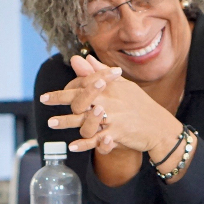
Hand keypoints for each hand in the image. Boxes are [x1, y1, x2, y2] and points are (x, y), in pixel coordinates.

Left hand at [39, 55, 181, 154]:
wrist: (158, 126)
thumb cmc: (139, 104)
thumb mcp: (122, 85)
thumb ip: (100, 73)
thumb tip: (82, 58)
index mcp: (109, 89)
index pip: (83, 85)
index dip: (64, 89)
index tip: (47, 95)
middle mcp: (110, 102)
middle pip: (81, 99)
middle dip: (60, 100)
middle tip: (44, 101)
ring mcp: (113, 119)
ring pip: (85, 120)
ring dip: (67, 122)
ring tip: (52, 123)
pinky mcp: (117, 135)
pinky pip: (97, 140)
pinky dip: (84, 144)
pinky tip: (72, 146)